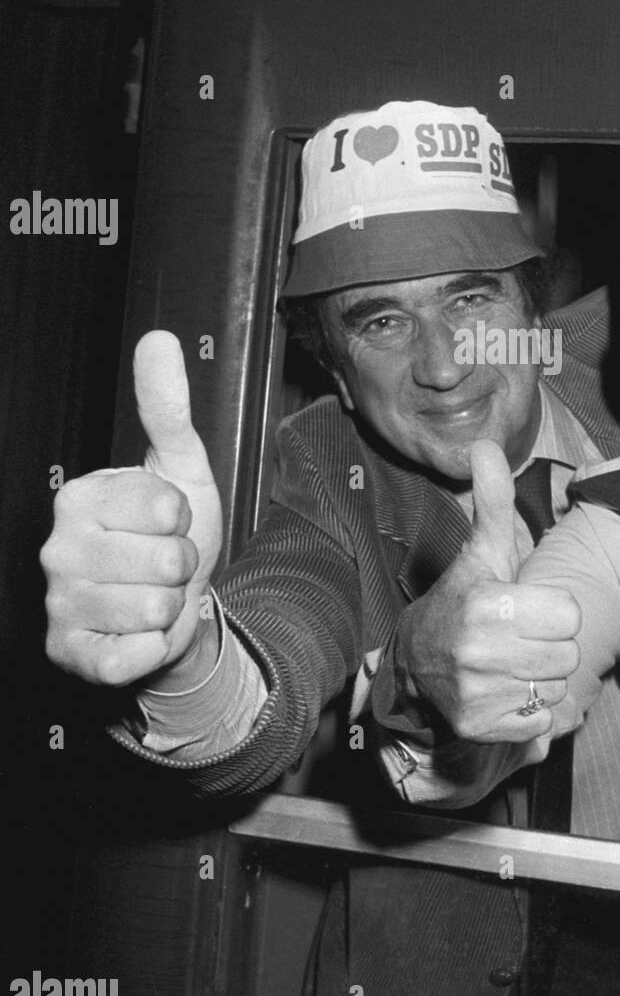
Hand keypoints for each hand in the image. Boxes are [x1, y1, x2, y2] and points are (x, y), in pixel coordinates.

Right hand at [41, 331, 222, 688]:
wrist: (170, 605)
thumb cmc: (169, 536)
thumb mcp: (179, 467)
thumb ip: (166, 407)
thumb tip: (157, 341)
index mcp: (82, 497)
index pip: (167, 507)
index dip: (184, 519)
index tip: (169, 522)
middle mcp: (59, 548)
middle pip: (167, 561)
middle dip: (182, 565)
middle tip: (163, 564)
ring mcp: (60, 602)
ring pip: (155, 607)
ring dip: (170, 606)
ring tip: (153, 595)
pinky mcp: (71, 653)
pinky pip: (132, 654)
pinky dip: (151, 646)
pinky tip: (137, 631)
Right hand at [398, 439, 579, 742]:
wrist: (414, 660)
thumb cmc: (465, 598)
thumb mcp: (482, 550)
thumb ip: (493, 500)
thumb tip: (484, 444)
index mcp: (485, 603)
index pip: (569, 614)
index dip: (555, 609)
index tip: (529, 605)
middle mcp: (477, 652)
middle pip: (568, 655)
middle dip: (551, 645)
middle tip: (522, 636)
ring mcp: (476, 694)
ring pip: (557, 689)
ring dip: (542, 678)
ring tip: (513, 662)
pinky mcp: (478, 727)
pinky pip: (542, 722)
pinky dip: (530, 710)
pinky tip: (505, 690)